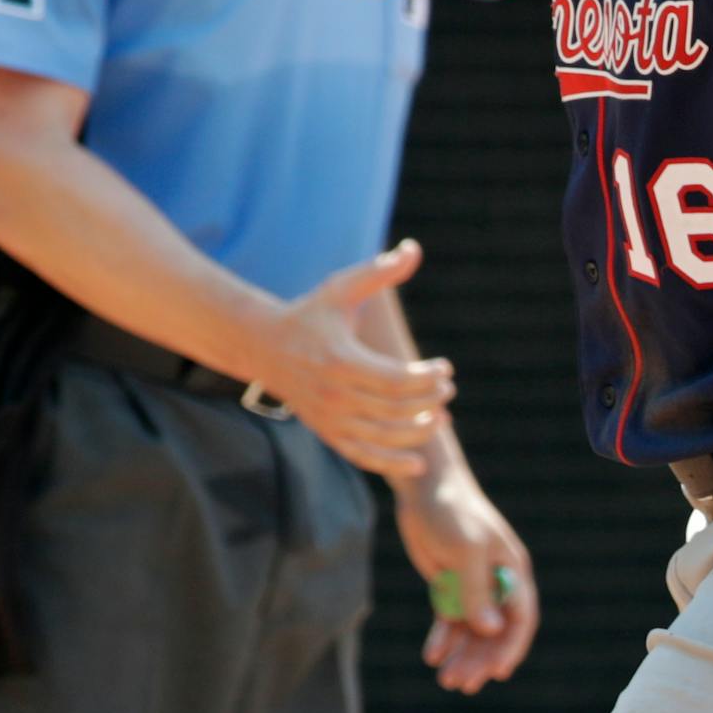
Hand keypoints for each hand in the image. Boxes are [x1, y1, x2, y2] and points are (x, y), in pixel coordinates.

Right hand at [247, 241, 453, 480]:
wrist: (263, 346)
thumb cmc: (310, 313)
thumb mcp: (341, 288)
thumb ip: (379, 271)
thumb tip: (414, 249)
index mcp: (340, 360)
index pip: (395, 379)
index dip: (427, 378)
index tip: (445, 368)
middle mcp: (333, 394)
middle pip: (394, 409)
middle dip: (428, 401)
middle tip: (448, 389)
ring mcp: (328, 418)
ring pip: (383, 436)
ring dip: (418, 432)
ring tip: (440, 418)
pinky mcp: (326, 433)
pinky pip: (363, 456)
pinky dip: (392, 463)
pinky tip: (419, 462)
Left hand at [396, 462, 537, 692]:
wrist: (422, 486)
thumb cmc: (451, 510)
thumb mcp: (465, 549)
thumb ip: (477, 590)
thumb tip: (490, 629)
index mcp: (511, 570)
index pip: (521, 617)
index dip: (512, 647)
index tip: (498, 673)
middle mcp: (496, 581)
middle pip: (495, 632)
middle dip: (480, 660)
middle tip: (461, 684)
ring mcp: (472, 585)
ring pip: (472, 631)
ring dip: (462, 656)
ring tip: (446, 680)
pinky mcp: (450, 584)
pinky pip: (450, 620)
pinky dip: (443, 639)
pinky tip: (432, 656)